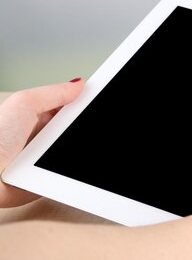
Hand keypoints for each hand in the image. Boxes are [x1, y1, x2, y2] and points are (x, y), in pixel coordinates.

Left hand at [0, 79, 83, 206]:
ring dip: (76, 144)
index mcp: (36, 114)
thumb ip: (54, 92)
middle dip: (83, 124)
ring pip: (74, 147)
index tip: (100, 99)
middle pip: (75, 125)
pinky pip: (71, 169)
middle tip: (84, 123)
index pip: (68, 104)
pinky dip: (75, 167)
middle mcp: (42, 134)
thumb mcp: (24, 103)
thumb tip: (79, 84)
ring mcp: (46, 155)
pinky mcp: (49, 175)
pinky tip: (70, 163)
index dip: (83, 102)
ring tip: (65, 146)